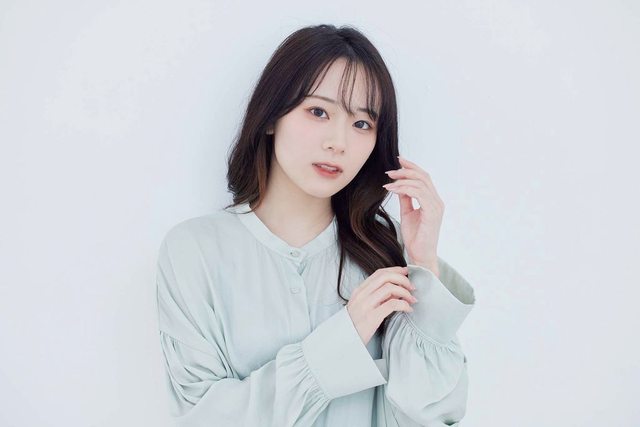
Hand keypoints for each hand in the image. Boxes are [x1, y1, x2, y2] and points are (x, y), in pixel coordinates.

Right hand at [346, 266, 417, 345]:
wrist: (344, 340)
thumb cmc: (356, 324)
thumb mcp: (363, 306)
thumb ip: (378, 297)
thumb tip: (397, 291)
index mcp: (359, 290)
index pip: (379, 273)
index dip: (395, 270)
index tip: (406, 272)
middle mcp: (362, 295)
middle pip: (385, 277)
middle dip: (402, 279)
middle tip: (412, 287)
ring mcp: (366, 305)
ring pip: (390, 288)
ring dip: (405, 292)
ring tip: (412, 299)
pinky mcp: (372, 317)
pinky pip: (392, 304)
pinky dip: (404, 304)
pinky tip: (408, 309)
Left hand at [383, 156, 443, 274]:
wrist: (420, 255)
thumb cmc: (415, 237)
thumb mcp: (408, 213)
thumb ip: (406, 198)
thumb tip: (399, 185)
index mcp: (433, 200)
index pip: (424, 178)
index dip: (412, 167)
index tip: (398, 161)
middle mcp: (437, 201)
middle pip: (423, 176)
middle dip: (405, 170)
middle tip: (389, 171)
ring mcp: (436, 206)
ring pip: (420, 183)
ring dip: (402, 179)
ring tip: (388, 181)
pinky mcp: (432, 212)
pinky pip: (418, 193)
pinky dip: (403, 189)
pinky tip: (392, 189)